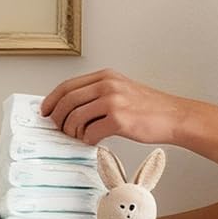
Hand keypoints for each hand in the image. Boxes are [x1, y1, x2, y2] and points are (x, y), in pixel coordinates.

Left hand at [41, 71, 193, 145]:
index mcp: (105, 77)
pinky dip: (88, 141)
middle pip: (67, 102)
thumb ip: (97, 95)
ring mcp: (113, 101)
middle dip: (58, 120)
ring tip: (81, 137)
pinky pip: (90, 134)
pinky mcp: (118, 119)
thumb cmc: (147, 108)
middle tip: (60, 130)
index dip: (51, 101)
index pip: (67, 86)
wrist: (172, 116)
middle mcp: (107, 85)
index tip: (45, 112)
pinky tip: (96, 140)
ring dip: (73, 133)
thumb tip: (69, 109)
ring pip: (75, 119)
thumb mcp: (120, 90)